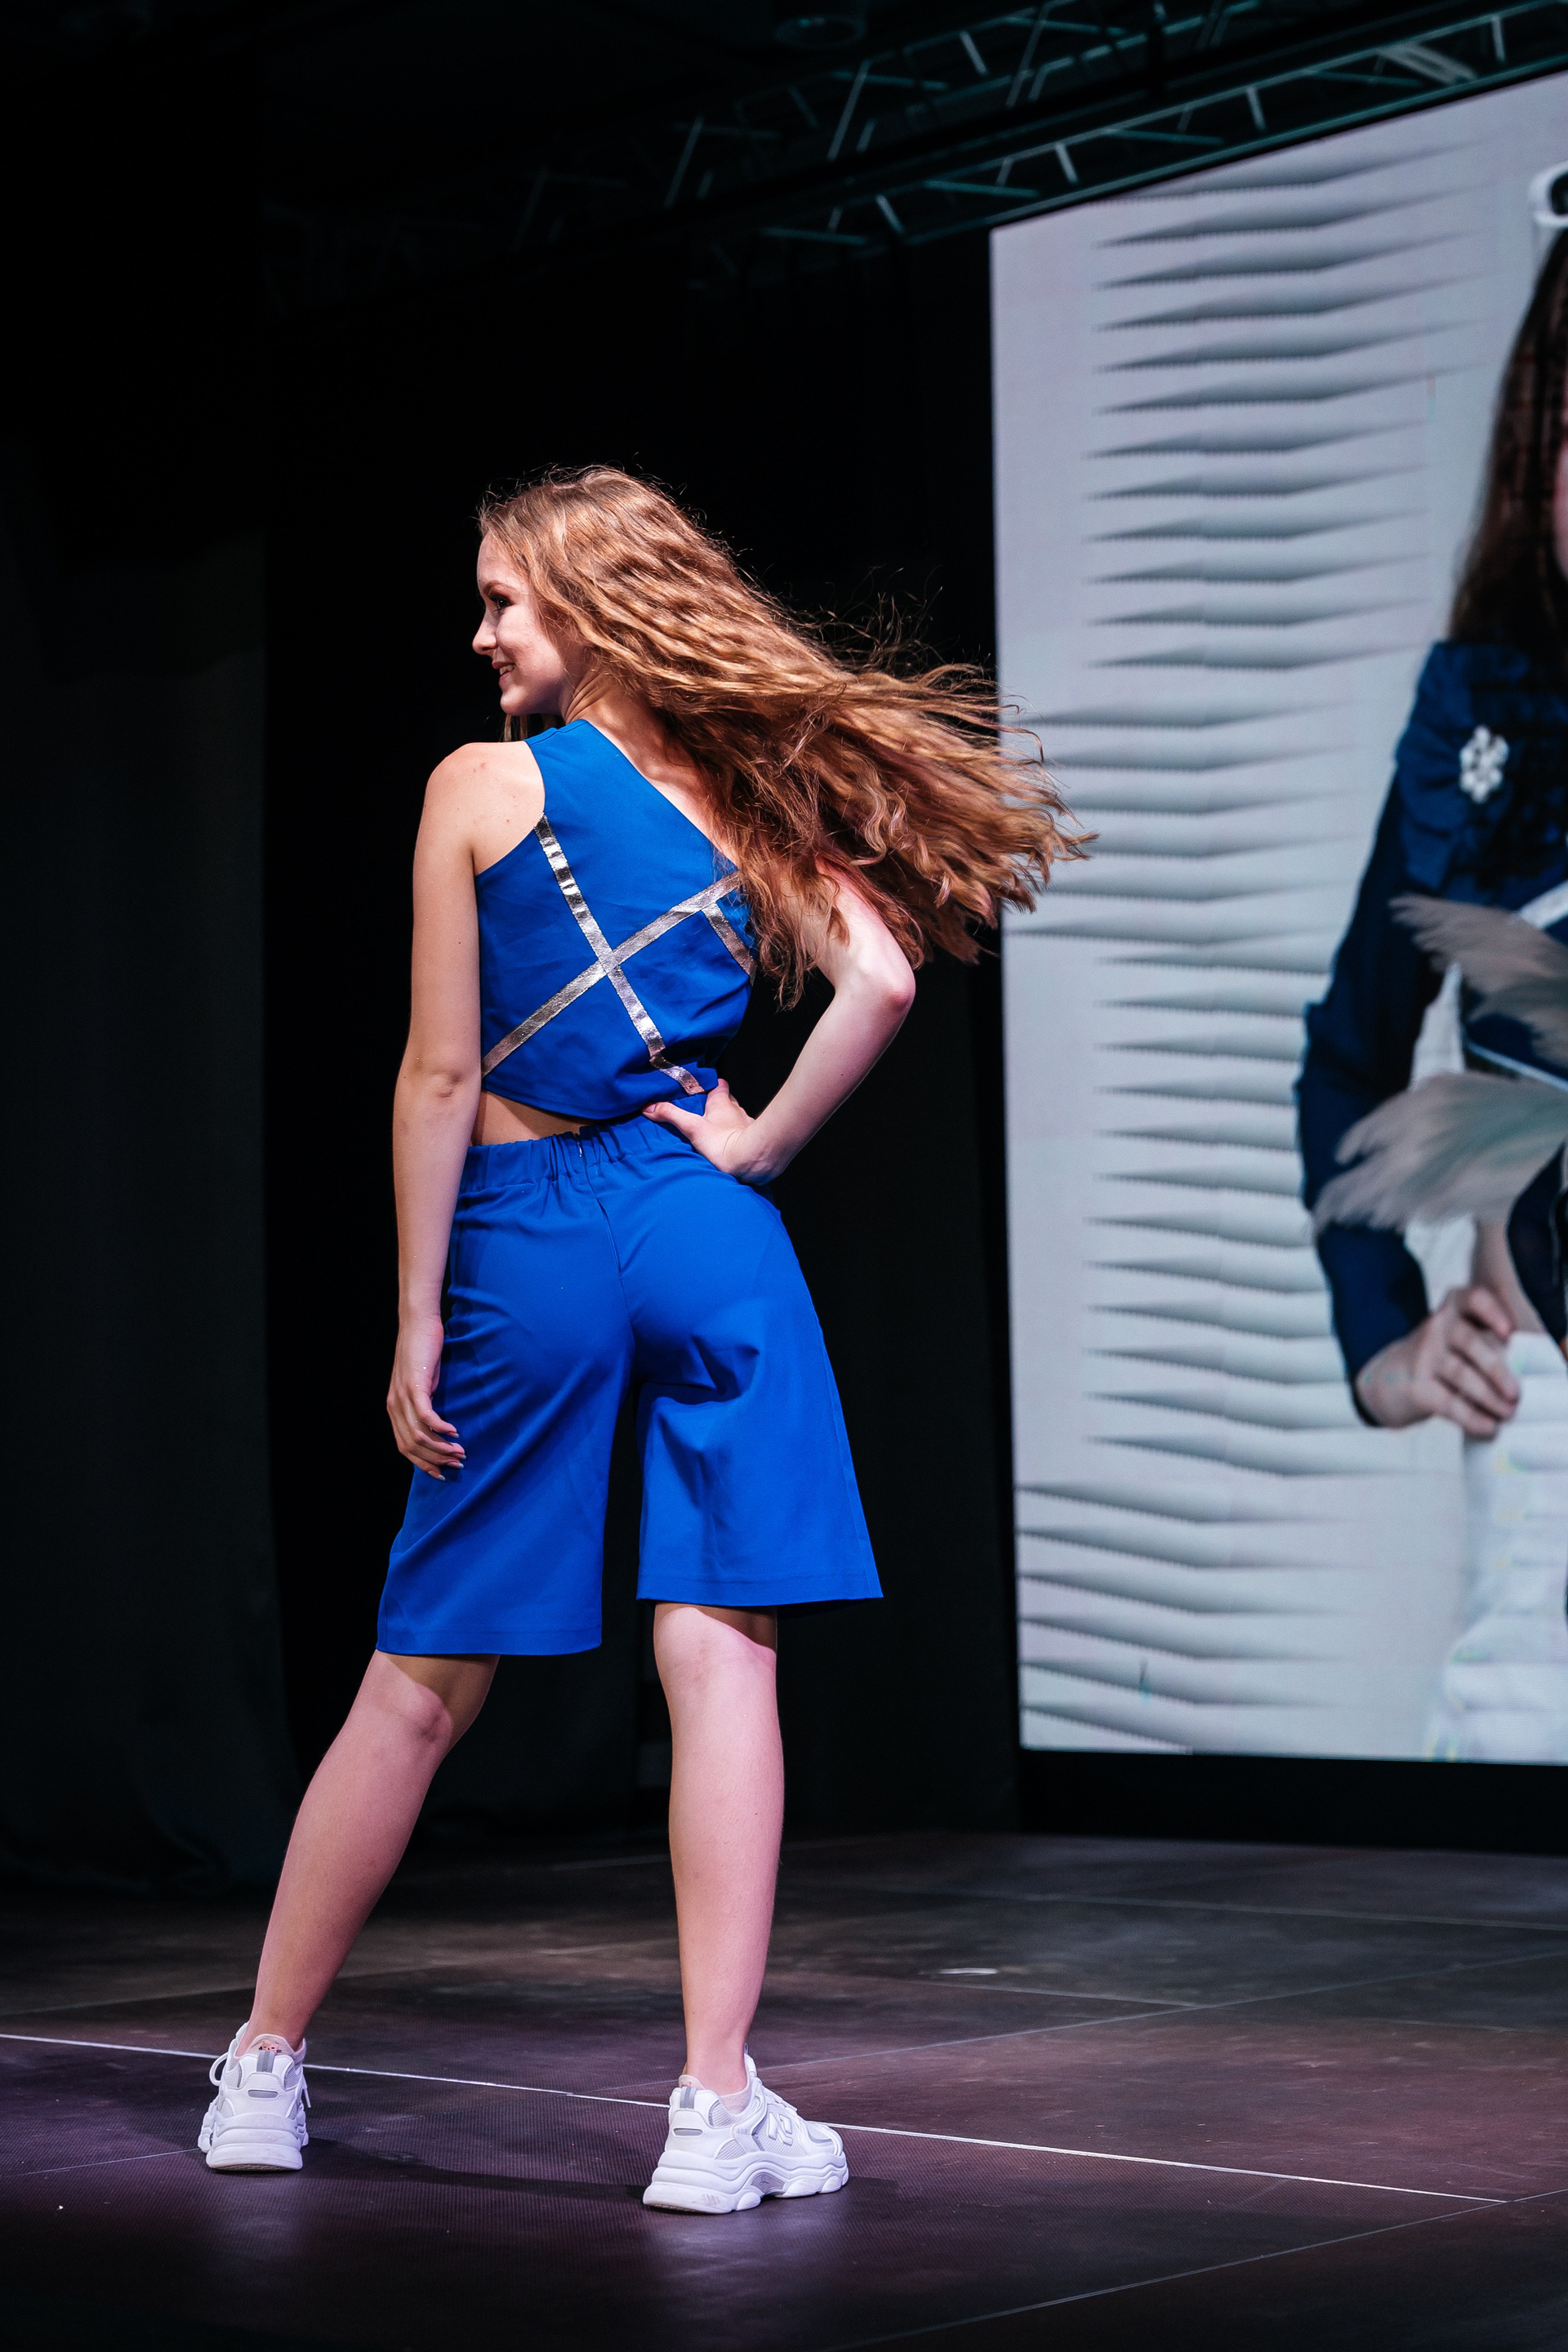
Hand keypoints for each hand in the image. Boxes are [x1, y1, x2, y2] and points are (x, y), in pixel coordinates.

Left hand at [387, 1311, 464, 1478]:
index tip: (442, 1473)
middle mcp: (394, 1406)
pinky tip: (455, 1432)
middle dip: (435, 1460)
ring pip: (419, 1434)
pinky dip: (441, 1428)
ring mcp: (403, 1396)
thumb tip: (436, 1426)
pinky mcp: (415, 1385)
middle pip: (412, 1446)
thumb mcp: (421, 1384)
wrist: (417, 1323)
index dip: (423, 1463)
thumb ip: (423, 1404)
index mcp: (394, 1409)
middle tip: (457, 1464)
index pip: (405, 1447)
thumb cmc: (422, 1352)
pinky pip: (426, 1416)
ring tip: (460, 1452)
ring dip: (441, 1448)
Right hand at [642, 1080, 774, 1181]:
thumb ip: (671, 1115)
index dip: (710, 1085)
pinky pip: (741, 1133)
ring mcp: (745, 1124)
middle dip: (714, 1106)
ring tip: (710, 1130)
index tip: (698, 1090)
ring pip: (734, 1117)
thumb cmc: (723, 1142)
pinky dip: (734, 1136)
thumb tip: (648, 1107)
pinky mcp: (751, 1140)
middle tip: (700, 1113)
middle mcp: (736, 1109)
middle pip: (725, 1101)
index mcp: (722, 1101)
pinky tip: (726, 1145)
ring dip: (724, 1122)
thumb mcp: (692, 1127)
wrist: (752, 1161)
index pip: (718, 1084)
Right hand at [1354, 1285, 1519, 1438]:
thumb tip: (1528, 1366)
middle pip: (1470, 1342)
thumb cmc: (1443, 1354)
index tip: (1509, 1332)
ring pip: (1461, 1374)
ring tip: (1508, 1412)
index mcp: (1454, 1309)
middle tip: (1516, 1393)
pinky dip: (1471, 1417)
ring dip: (1489, 1396)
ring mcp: (1424, 1356)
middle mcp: (1437, 1327)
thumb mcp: (1459, 1333)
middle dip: (1496, 1369)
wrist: (1391, 1377)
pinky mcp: (1417, 1387)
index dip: (1493, 1312)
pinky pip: (1447, 1402)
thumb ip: (1491, 1338)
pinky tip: (1488, 1426)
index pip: (1474, 1299)